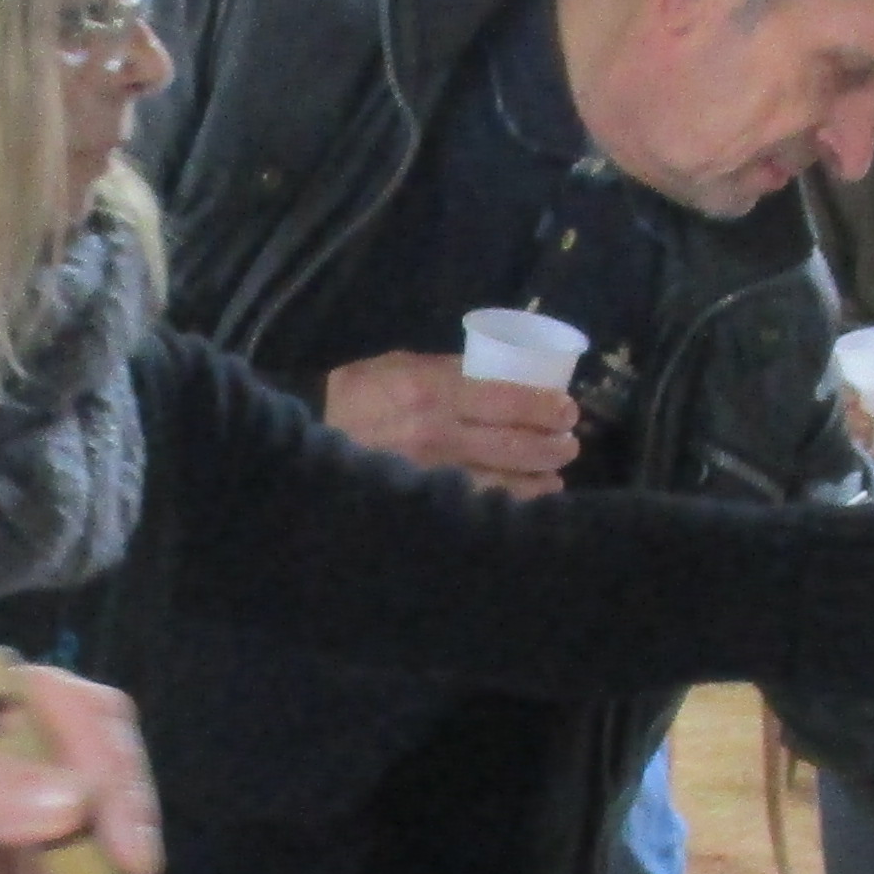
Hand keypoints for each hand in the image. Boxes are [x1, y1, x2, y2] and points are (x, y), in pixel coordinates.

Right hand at [321, 351, 580, 496]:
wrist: (304, 438)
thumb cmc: (355, 394)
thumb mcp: (400, 365)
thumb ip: (449, 370)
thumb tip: (501, 376)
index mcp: (433, 390)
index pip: (509, 399)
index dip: (546, 408)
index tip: (567, 411)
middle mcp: (438, 434)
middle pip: (516, 445)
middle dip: (553, 446)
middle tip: (569, 444)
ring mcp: (431, 475)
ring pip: (505, 484)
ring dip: (539, 481)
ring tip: (554, 477)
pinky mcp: (423, 504)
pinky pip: (477, 508)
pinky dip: (507, 508)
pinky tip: (524, 506)